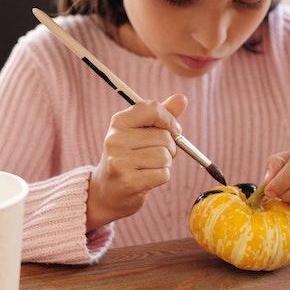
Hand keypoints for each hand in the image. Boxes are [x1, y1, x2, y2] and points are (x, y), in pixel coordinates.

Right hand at [86, 94, 187, 230]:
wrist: (107, 191)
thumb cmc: (129, 157)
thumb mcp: (140, 132)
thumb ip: (162, 115)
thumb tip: (182, 98)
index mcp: (119, 121)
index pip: (153, 109)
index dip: (170, 120)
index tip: (172, 131)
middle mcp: (116, 139)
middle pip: (164, 136)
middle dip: (169, 148)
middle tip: (155, 155)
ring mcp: (120, 161)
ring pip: (165, 156)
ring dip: (165, 164)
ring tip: (149, 167)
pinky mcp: (128, 181)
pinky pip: (163, 174)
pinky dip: (162, 177)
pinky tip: (147, 178)